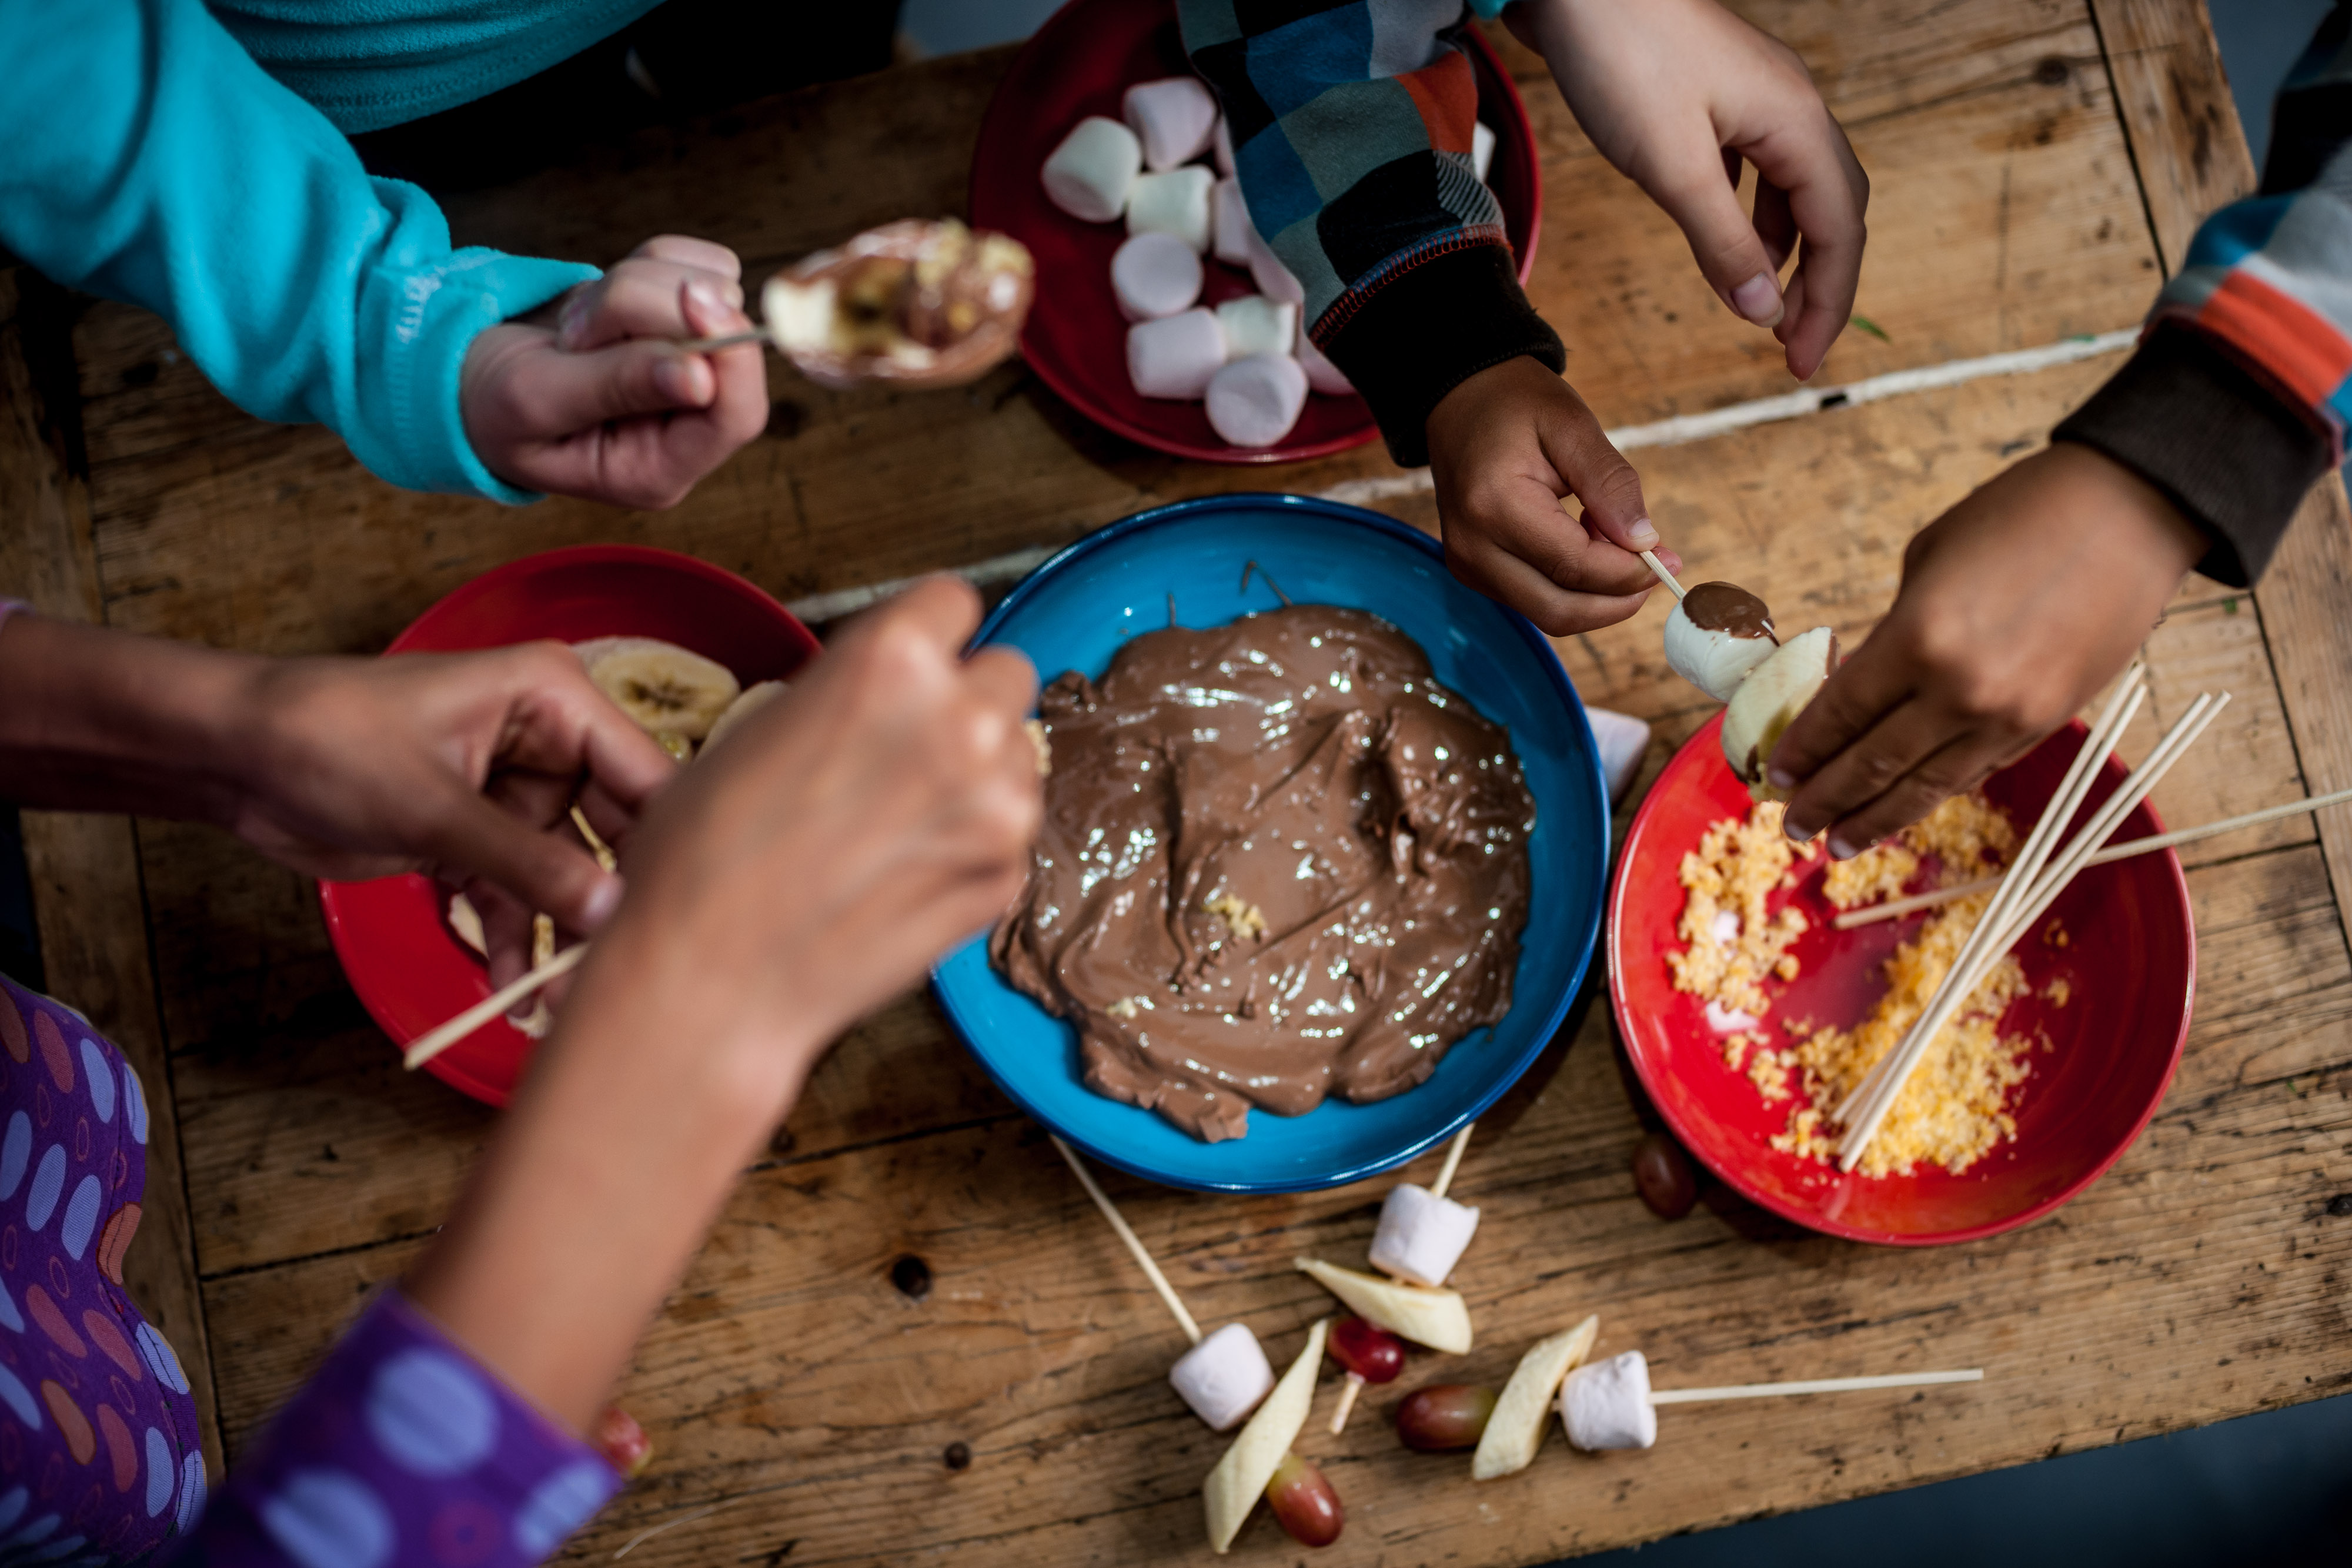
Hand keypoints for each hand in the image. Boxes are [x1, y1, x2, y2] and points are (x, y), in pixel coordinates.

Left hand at [230, 642, 678, 969]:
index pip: (644, 773)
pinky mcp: (477, 838)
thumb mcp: (435, 807)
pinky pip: (516, 895)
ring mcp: (513, 794)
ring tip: (560, 1005)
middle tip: (618, 975)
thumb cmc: (328, 740)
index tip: (677, 919)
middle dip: (610, 905)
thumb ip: (528, 864)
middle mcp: (548, 743)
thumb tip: (610, 913)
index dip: (665, 844)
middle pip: (616, 831)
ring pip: (565, 876)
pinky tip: (510, 993)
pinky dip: (512, 940)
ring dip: (559, 939)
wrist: (233, 758)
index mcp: (553, 699)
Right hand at [461, 235, 769, 508]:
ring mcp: (694, 362)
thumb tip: (701, 378)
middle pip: (723, 340)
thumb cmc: (490, 401)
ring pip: (715, 290)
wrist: (469, 367)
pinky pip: (704, 264)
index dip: (729, 354)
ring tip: (580, 326)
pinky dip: (651, 262)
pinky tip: (602, 300)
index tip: (692, 298)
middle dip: (647, 310)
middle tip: (578, 332)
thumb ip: (617, 386)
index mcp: (660, 467)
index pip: (736, 416)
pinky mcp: (688, 316)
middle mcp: (689, 420)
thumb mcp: (535, 399)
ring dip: (636, 286)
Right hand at [593, 576, 1044, 1062]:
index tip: (915, 664)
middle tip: (911, 747)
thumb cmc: (705, 857)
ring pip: (1020, 756)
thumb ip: (848, 693)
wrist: (709, 980)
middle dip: (966, 702)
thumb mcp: (762, 725)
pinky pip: (1010, 835)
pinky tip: (906, 872)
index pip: (953, 603)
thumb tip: (887, 693)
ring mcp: (997, 805)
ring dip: (980, 774)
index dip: (928, 638)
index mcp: (892, 659)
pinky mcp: (1006, 878)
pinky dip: (974, 847)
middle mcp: (961, 720)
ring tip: (899, 819)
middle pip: (1005, 674)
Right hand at [1425, 356, 1677, 634]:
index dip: (1629, 572)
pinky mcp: (1472, 571)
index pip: (1574, 566)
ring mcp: (1468, 564)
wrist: (1463, 400)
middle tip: (1656, 566)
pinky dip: (1573, 588)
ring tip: (1615, 542)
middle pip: (1560, 609)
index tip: (1669, 557)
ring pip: (1549, 614)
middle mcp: (1473, 546)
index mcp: (1494, 505)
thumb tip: (1645, 542)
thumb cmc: (1518, 404)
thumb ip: (1611, 484)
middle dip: (1617, 599)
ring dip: (1596, 595)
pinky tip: (1584, 542)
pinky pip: (1534, 600)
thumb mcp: (1573, 425)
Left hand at [1509, 0, 1867, 379]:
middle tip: (1787, 345)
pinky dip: (1750, 215)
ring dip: (1783, 250)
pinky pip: (1756, 169)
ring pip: (1794, 189)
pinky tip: (1724, 242)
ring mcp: (1759, 99)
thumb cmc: (1622, 57)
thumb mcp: (1673, 168)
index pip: (1841, 231)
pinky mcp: (1719, 98)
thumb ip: (1723, 244)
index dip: (1827, 303)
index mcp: (1797, 123)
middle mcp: (1792, 108)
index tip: (1800, 362)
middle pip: (1832, 210)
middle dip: (1817, 282)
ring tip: (1755, 302)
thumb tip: (1763, 311)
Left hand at [1772, 444, 2205, 853]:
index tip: (1774, 773)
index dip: (1804, 749)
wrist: (2129, 512)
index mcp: (1918, 640)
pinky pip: (1975, 771)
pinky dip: (1934, 793)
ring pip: (1926, 786)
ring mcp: (2008, 715)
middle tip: (1793, 825)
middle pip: (1874, 764)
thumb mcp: (1928, 563)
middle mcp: (1960, 692)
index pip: (1841, 714)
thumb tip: (1863, 684)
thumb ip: (1893, 631)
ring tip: (1838, 843)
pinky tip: (1905, 806)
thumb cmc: (2017, 517)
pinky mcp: (2046, 723)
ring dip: (1876, 819)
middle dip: (1827, 799)